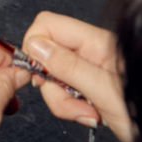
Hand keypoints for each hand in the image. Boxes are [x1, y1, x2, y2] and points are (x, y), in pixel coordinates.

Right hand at [21, 12, 132, 141]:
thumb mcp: (105, 92)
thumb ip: (70, 67)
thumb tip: (36, 45)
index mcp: (97, 43)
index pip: (49, 25)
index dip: (35, 46)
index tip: (39, 73)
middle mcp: (91, 53)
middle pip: (46, 55)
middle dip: (51, 84)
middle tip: (72, 101)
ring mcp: (89, 71)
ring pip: (52, 78)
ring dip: (63, 102)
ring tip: (89, 114)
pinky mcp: (88, 89)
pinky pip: (64, 94)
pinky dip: (71, 109)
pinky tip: (92, 116)